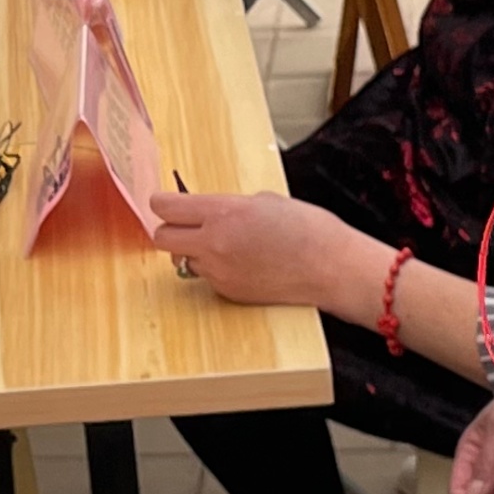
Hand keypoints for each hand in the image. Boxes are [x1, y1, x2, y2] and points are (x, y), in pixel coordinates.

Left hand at [148, 190, 381, 315]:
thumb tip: (207, 212)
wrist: (331, 268)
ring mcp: (219, 272)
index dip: (161, 203)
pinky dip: (215, 269)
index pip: (165, 207)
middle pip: (161, 238)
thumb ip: (228, 206)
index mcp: (223, 213)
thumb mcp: (264, 200)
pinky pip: (206, 277)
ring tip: (225, 245)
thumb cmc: (308, 228)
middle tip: (185, 224)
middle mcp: (214, 244)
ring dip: (194, 251)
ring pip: (183, 260)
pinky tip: (241, 262)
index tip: (164, 201)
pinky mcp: (228, 293)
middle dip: (170, 229)